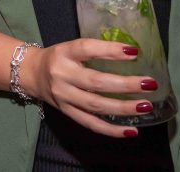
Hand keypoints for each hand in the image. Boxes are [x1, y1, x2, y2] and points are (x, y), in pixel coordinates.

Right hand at [21, 39, 156, 137]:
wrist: (30, 73)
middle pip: (95, 81)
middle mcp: (61, 75)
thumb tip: (131, 54)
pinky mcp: (66, 112)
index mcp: (63, 53)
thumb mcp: (70, 47)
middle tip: (149, 83)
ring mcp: (63, 96)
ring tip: (145, 106)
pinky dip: (112, 130)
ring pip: (95, 105)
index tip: (134, 52)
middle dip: (125, 84)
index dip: (110, 50)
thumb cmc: (58, 58)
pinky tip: (132, 131)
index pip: (87, 49)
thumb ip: (94, 51)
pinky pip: (91, 124)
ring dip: (123, 108)